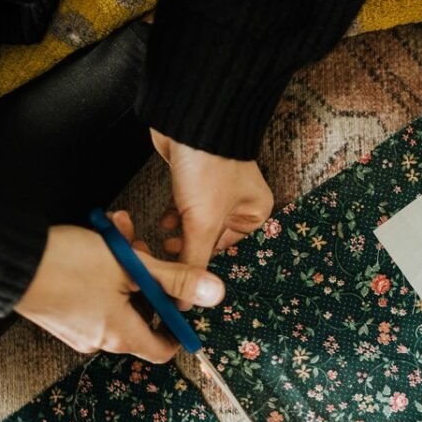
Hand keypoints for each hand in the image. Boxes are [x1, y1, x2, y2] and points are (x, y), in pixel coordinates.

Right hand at [15, 211, 224, 362]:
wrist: (5, 260)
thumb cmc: (65, 265)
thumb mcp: (131, 266)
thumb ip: (175, 280)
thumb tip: (215, 292)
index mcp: (120, 335)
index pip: (162, 348)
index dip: (177, 327)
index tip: (179, 301)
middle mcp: (99, 339)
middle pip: (141, 313)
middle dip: (148, 277)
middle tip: (142, 248)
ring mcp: (77, 328)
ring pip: (117, 296)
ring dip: (125, 265)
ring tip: (117, 232)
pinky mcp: (61, 313)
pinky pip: (94, 296)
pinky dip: (103, 270)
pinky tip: (98, 239)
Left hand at [151, 129, 273, 271]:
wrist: (189, 122)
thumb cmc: (209, 167)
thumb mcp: (203, 222)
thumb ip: (194, 261)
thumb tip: (186, 300)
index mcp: (256, 214)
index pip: (227, 251)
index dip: (203, 264)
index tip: (183, 275)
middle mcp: (241, 203)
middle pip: (211, 239)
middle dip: (189, 247)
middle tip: (171, 256)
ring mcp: (217, 191)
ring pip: (195, 225)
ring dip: (179, 233)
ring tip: (166, 238)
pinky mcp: (195, 180)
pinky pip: (185, 209)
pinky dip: (174, 216)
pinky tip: (166, 218)